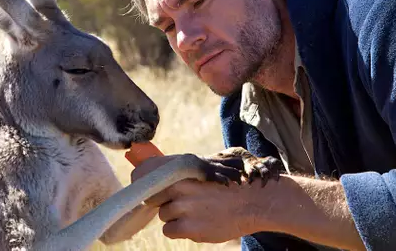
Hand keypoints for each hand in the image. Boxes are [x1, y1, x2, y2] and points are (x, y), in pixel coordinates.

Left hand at [131, 156, 260, 242]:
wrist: (255, 202)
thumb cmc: (234, 183)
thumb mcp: (211, 166)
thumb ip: (188, 169)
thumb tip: (163, 165)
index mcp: (183, 169)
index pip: (146, 171)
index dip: (141, 178)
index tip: (140, 182)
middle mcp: (180, 187)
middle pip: (153, 196)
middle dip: (163, 200)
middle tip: (179, 202)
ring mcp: (183, 208)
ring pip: (163, 214)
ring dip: (174, 216)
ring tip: (195, 213)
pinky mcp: (189, 228)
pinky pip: (169, 230)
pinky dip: (179, 229)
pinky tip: (195, 224)